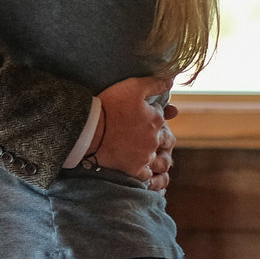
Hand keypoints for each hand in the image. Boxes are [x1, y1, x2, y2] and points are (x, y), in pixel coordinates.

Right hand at [93, 74, 176, 189]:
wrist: (88, 130)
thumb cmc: (108, 106)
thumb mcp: (132, 86)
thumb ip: (154, 83)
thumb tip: (171, 81)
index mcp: (156, 119)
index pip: (162, 117)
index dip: (155, 115)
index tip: (144, 115)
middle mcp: (154, 139)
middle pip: (166, 140)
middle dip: (162, 138)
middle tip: (152, 137)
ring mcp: (145, 156)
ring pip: (161, 161)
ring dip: (161, 158)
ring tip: (155, 157)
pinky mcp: (133, 170)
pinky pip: (148, 177)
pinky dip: (152, 177)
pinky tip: (149, 175)